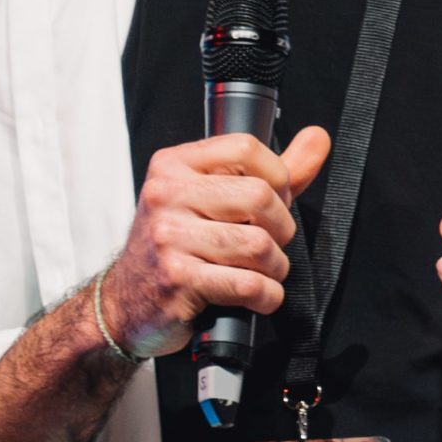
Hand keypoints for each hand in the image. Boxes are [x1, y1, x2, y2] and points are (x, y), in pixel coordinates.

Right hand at [99, 127, 330, 356]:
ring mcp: (168, 238)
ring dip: (275, 267)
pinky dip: (267, 296)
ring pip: (259, 245)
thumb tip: (317, 138)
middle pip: (260, 197)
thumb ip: (273, 171)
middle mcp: (165, 195)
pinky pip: (250, 284)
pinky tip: (256, 295)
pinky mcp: (177, 280)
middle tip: (268, 242)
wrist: (125, 303)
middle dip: (281, 228)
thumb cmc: (178, 246)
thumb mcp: (217, 198)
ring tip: (260, 272)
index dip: (277, 177)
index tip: (274, 200)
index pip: (247, 148)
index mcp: (174, 165)